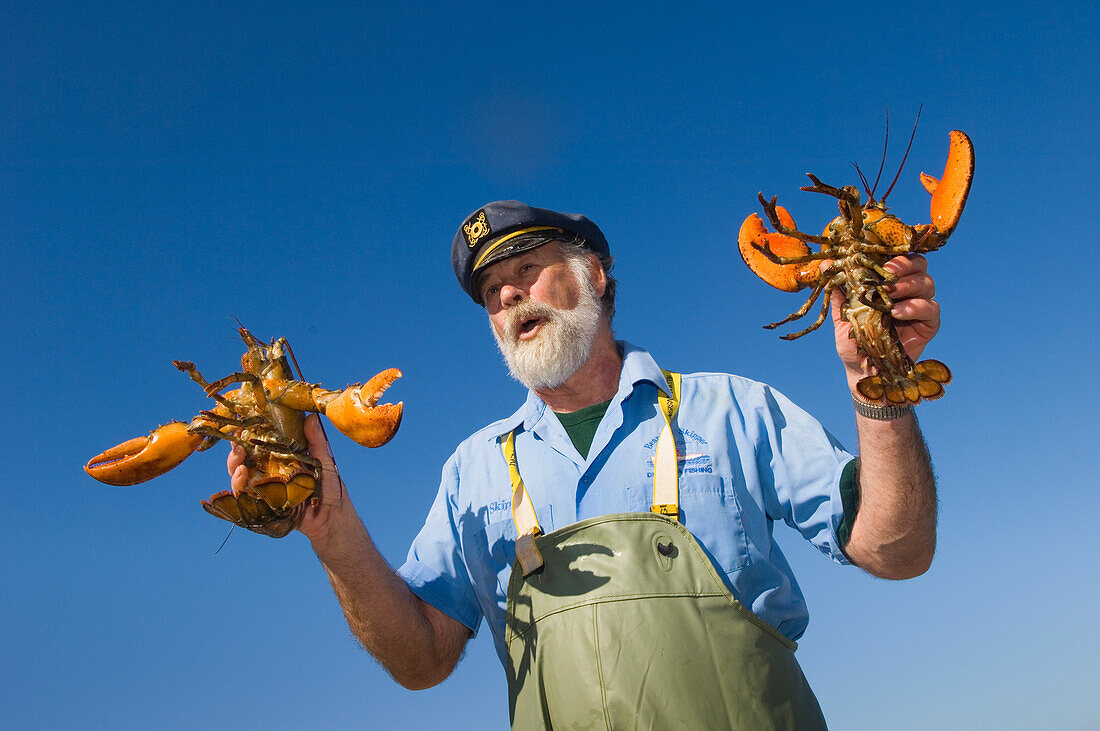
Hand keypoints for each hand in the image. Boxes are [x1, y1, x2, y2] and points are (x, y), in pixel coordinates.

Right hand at [226, 414, 351, 542]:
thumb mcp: (323, 459)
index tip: (242, 423)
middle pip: (242, 458)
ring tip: (241, 467)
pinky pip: (244, 498)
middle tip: (238, 446)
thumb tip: (311, 417)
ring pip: (239, 476)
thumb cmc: (329, 485)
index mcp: (279, 456)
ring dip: (234, 469)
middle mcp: (267, 470)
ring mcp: (264, 487)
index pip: (257, 442)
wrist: (332, 515)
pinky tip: (241, 481)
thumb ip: (315, 440)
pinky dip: (238, 489)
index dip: (246, 433)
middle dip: (235, 451)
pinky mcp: (263, 504)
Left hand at [830, 254, 940, 386]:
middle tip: (886, 275)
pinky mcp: (929, 323)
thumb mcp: (843, 313)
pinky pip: (931, 308)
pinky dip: (915, 307)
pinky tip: (897, 313)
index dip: (892, 252)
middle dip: (903, 265)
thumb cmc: (854, 340)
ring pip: (926, 283)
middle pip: (919, 264)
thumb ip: (838, 289)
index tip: (877, 257)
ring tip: (888, 296)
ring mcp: (920, 305)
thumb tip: (824, 262)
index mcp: (888, 282)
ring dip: (907, 286)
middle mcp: (908, 289)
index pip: (898, 256)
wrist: (862, 370)